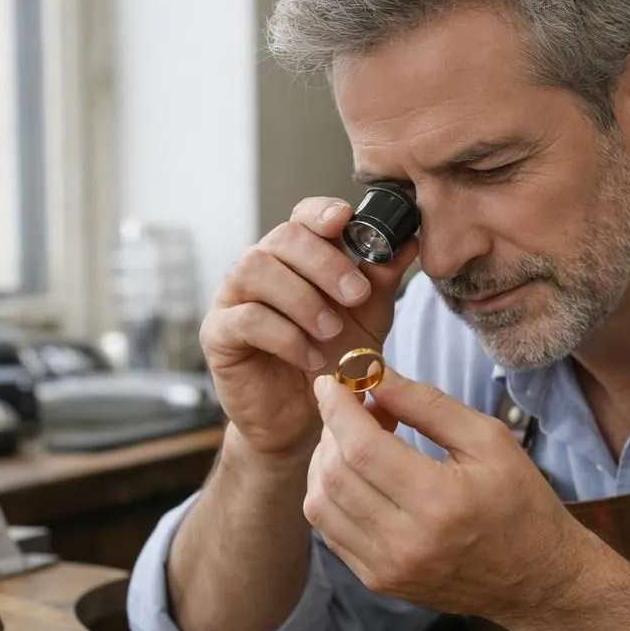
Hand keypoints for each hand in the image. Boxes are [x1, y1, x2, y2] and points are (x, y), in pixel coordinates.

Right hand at [200, 197, 419, 457]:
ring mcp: (233, 298)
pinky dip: (285, 336)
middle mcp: (260, 268)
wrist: (301, 418)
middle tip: (356, 295)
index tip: (347, 221)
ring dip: (302, 298)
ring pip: (256, 270)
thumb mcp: (367, 319)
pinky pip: (246, 319)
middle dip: (324, 263)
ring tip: (331, 331)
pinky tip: (311, 357)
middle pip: (282, 238)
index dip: (322, 212)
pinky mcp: (218, 335)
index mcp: (295, 256)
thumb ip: (382, 280)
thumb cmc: (332, 360)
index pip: (302, 216)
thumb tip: (411, 240)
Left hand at [303, 367, 592, 621]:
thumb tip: (373, 375)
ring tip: (357, 439)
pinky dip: (331, 493)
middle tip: (355, 406)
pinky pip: (329, 530)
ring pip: (320, 504)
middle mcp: (406, 542)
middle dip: (332, 428)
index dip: (337, 408)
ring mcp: (387, 568)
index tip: (332, 381)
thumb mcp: (488, 439)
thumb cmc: (520, 501)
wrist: (536, 579)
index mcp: (440, 502)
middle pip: (335, 474)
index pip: (361, 448)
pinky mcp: (378, 581)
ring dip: (325, 461)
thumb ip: (427, 404)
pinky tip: (358, 475)